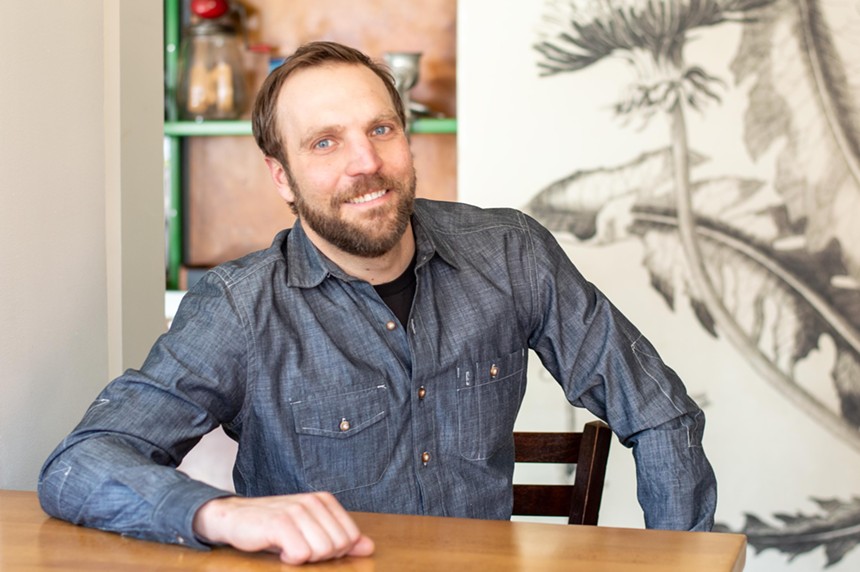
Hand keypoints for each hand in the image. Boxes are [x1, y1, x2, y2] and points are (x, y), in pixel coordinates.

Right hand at [192, 492, 374, 564]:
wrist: (234, 518)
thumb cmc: (274, 527)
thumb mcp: (310, 530)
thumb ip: (340, 538)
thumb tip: (368, 547)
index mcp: (324, 500)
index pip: (351, 537)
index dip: (334, 551)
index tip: (312, 546)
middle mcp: (313, 501)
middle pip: (338, 546)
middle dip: (320, 556)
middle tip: (298, 548)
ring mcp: (296, 510)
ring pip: (321, 551)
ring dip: (303, 558)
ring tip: (288, 548)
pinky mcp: (279, 522)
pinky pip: (300, 554)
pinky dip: (290, 560)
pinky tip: (279, 550)